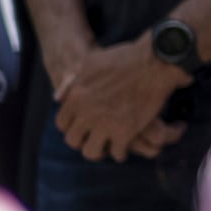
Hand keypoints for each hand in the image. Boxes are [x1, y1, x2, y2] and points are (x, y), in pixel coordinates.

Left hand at [56, 38, 190, 161]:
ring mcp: (104, 125)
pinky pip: (117, 152)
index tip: (81, 126)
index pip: (62, 124)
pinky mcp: (125, 132)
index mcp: (74, 99)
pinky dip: (120, 152)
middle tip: (93, 139)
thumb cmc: (123, 58)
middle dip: (83, 140)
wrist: (153, 61)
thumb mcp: (88, 64)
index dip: (71, 126)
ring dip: (99, 150)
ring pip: (91, 152)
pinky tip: (124, 147)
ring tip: (106, 147)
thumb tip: (57, 98)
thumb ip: (72, 83)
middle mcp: (85, 114)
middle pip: (73, 140)